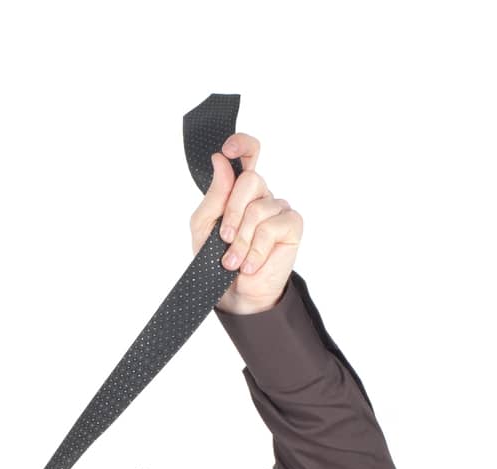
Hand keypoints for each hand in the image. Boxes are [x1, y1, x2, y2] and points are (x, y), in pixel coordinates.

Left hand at [188, 132, 302, 314]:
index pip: (249, 155)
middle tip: (225, 239)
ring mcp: (278, 209)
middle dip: (232, 212)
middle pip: (250, 181)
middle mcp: (262, 195)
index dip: (242, 145)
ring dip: (242, 241)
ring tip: (234, 261)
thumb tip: (221, 161)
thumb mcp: (204, 227)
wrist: (235, 294)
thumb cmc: (217, 260)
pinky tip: (251, 265)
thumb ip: (214, 195)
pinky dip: (256, 250)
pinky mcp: (292, 226)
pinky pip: (271, 228)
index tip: (228, 150)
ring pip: (258, 209)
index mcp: (240, 191)